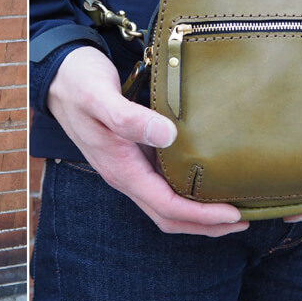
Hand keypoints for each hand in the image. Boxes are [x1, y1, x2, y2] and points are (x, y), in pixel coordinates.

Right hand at [47, 46, 245, 236]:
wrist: (58, 75)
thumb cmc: (79, 83)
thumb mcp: (100, 97)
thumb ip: (129, 119)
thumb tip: (168, 135)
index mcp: (120, 169)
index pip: (166, 206)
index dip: (201, 215)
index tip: (235, 213)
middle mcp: (125, 175)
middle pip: (168, 216)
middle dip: (205, 225)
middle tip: (243, 221)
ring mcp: (128, 167)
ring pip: (165, 204)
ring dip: (198, 214)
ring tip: (232, 208)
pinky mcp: (133, 155)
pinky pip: (163, 185)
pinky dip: (188, 193)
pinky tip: (207, 180)